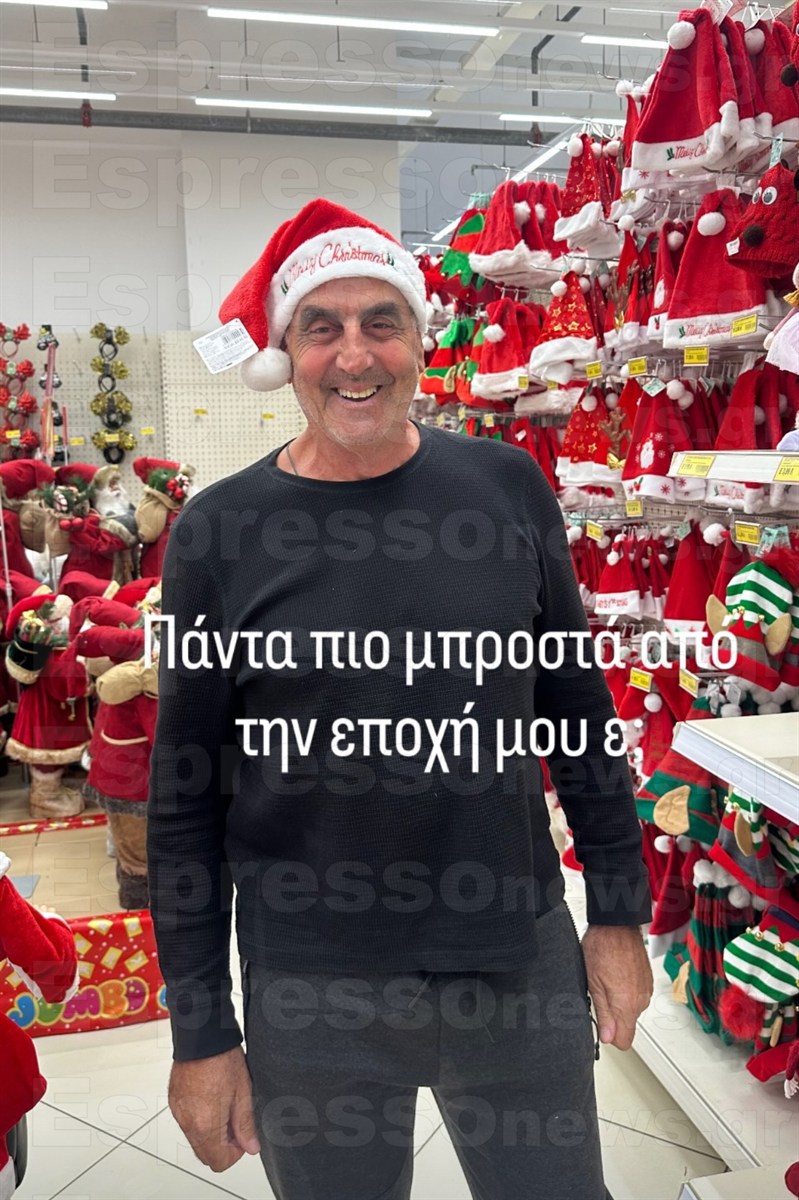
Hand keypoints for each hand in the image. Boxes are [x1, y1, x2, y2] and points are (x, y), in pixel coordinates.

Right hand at [168, 1046, 260, 1171]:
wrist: (201, 1036)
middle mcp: (187, 1123)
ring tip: (225, 1107)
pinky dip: (199, 1121)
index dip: (235, 1154)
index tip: (243, 1137)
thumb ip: (245, 1124)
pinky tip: (211, 1100)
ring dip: (211, 1134)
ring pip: (194, 1140)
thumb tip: (251, 1147)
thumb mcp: (243, 1091)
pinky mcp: (173, 1101)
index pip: (218, 1161)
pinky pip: (186, 1123)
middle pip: (204, 1155)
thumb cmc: (223, 1058)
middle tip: (235, 1123)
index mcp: (205, 1124)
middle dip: (222, 1146)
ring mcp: (178, 1112)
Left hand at [581, 924, 652, 1050]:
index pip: (625, 1041)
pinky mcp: (647, 981)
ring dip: (619, 1003)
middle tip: (599, 995)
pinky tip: (616, 975)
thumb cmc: (602, 948)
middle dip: (613, 1017)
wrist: (617, 925)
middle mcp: (641, 1000)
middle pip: (627, 1025)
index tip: (601, 1025)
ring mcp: (646, 990)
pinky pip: (637, 996)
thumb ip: (603, 1014)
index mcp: (627, 1005)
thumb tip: (607, 1038)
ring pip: (631, 1010)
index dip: (610, 1036)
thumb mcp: (594, 984)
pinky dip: (627, 991)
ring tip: (607, 982)